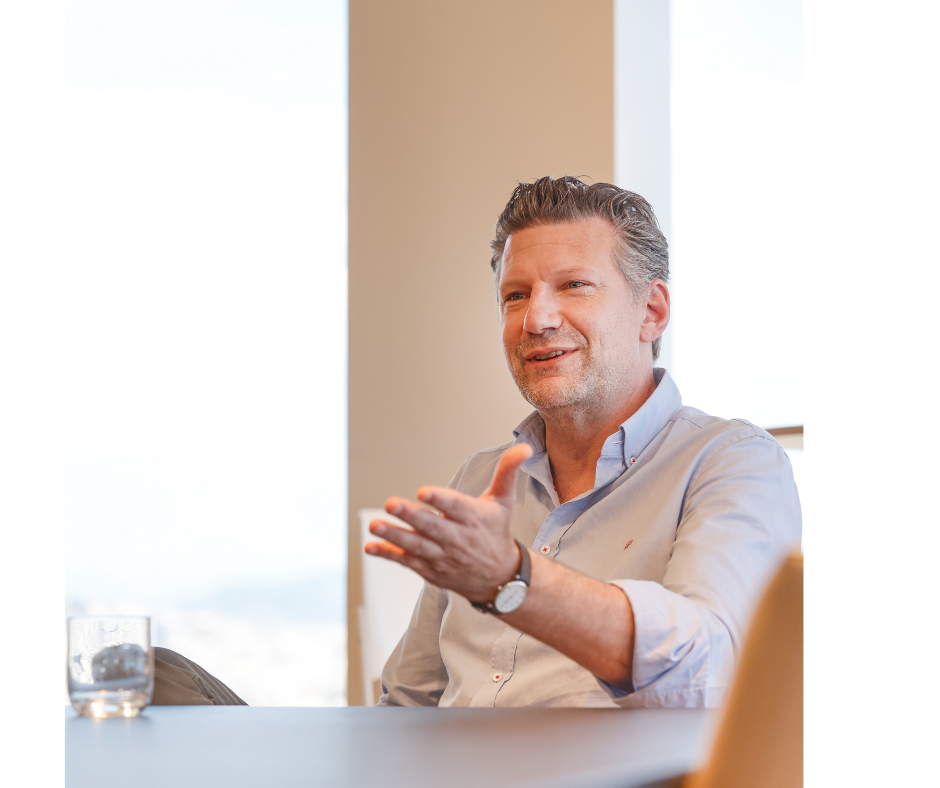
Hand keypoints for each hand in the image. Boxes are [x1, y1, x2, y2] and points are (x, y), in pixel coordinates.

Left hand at [364, 443, 532, 601]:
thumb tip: (524, 447)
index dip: (440, 499)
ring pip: (415, 544)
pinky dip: (388, 554)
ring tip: (375, 525)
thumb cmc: (497, 532)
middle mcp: (456, 538)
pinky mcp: (429, 568)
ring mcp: (441, 555)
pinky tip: (371, 546)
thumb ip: (507, 472)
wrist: (499, 577)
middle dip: (410, 515)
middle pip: (431, 526)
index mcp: (473, 518)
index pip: (455, 506)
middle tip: (390, 503)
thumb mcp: (504, 501)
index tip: (424, 491)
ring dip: (394, 535)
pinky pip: (406, 561)